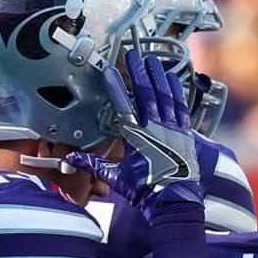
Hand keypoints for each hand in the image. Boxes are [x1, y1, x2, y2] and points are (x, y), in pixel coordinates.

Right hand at [67, 50, 202, 223]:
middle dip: (139, 73)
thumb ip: (93, 164)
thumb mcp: (115, 178)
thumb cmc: (145, 192)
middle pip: (146, 95)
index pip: (123, 107)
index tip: (108, 71)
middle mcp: (156, 131)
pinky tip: (173, 80)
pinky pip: (181, 108)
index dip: (115, 87)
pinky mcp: (186, 135)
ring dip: (158, 77)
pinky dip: (177, 92)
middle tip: (133, 55)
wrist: (174, 202)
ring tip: (152, 61)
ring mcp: (173, 131)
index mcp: (136, 139)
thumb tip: (71, 158)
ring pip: (166, 98)